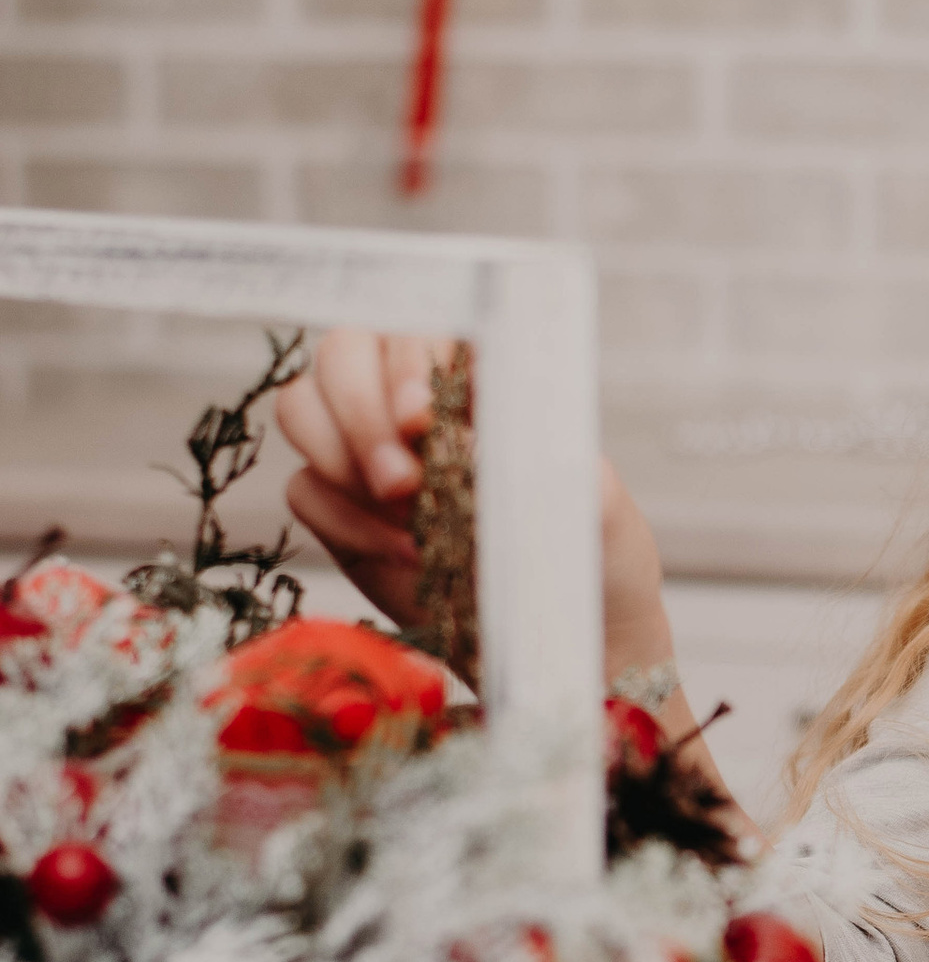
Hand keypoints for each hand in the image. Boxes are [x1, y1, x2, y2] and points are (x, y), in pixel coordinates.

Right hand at [276, 326, 671, 675]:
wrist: (572, 634)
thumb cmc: (593, 552)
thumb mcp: (593, 503)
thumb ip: (535, 460)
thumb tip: (457, 439)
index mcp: (478, 373)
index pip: (416, 327)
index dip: (405, 363)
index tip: (421, 421)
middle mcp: (412, 398)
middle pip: (341, 352)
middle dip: (361, 412)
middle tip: (402, 483)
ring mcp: (369, 450)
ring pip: (302, 407)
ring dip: (338, 457)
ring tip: (404, 514)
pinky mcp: (342, 510)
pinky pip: (303, 489)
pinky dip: (342, 521)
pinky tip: (402, 555)